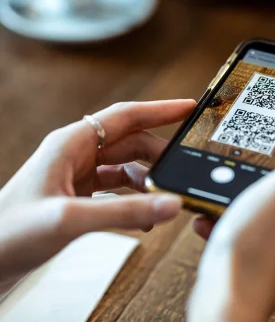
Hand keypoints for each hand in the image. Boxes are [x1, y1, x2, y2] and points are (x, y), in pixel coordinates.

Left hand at [0, 100, 195, 287]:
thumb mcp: (70, 219)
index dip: (160, 110)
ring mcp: (78, 176)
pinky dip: (135, 200)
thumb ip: (124, 212)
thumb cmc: (9, 232)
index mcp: (72, 144)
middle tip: (185, 168)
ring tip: (165, 198)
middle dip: (160, 154)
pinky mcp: (79, 197)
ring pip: (126, 167)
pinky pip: (117, 190)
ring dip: (148, 181)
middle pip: (131, 142)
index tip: (188, 109)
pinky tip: (144, 217)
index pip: (126, 116)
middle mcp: (77, 155)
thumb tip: (169, 205)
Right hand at [188, 144, 274, 321]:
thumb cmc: (256, 245)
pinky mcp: (272, 268)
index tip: (266, 174)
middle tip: (240, 191)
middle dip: (259, 191)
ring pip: (268, 218)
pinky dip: (235, 231)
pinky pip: (254, 239)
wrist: (229, 297)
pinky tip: (216, 229)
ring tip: (221, 210)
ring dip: (242, 210)